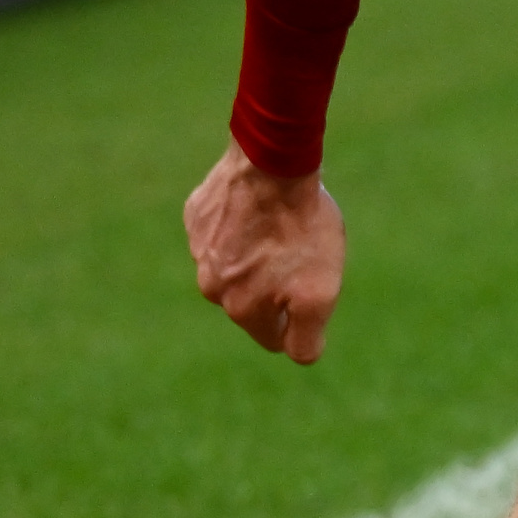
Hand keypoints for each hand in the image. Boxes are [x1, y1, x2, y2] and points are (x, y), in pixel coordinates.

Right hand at [186, 143, 346, 363]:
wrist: (272, 164)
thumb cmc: (301, 229)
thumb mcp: (320, 292)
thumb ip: (307, 335)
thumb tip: (299, 354)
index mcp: (239, 307)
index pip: (273, 338)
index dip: (298, 324)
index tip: (310, 295)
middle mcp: (210, 284)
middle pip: (252, 301)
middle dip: (277, 286)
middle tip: (299, 254)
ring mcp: (199, 247)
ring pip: (236, 265)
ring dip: (257, 255)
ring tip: (281, 228)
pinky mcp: (197, 216)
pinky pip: (223, 230)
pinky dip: (242, 224)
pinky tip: (260, 207)